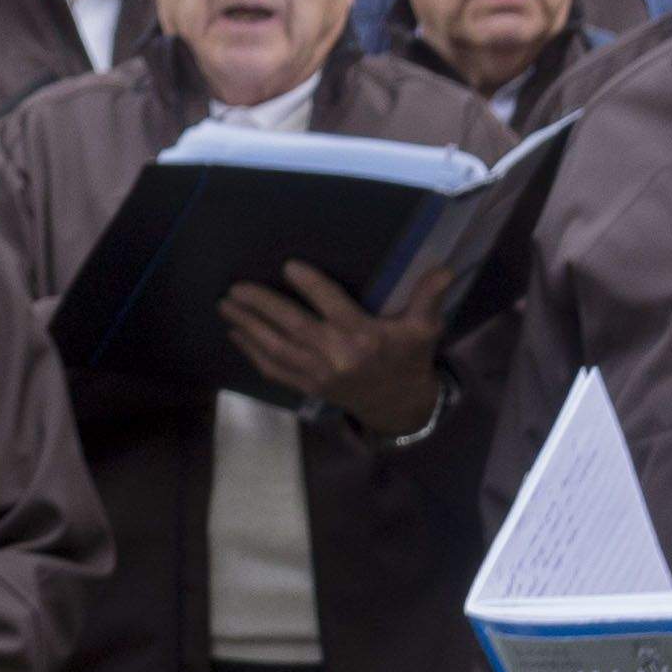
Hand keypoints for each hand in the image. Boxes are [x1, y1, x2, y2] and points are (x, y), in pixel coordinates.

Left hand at [220, 261, 450, 434]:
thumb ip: (429, 296)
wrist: (399, 405)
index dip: (311, 286)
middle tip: (236, 287)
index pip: (333, 306)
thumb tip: (445, 268)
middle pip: (293, 327)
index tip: (288, 266)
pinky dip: (252, 353)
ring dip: (248, 326)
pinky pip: (274, 370)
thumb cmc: (409, 357)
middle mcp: (338, 356)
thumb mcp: (424, 327)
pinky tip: (236, 334)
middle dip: (262, 306)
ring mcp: (319, 374)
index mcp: (365, 337)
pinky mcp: (308, 386)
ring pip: (276, 348)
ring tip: (226, 305)